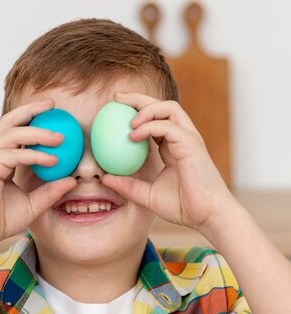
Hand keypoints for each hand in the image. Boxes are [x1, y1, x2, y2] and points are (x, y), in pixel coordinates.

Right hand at [0, 99, 76, 248]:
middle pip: (10, 121)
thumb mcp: (32, 204)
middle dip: (32, 109)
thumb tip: (72, 180)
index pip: (15, 130)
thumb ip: (50, 191)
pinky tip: (52, 160)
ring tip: (61, 138)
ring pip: (14, 134)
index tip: (53, 113)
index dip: (32, 118)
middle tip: (54, 106)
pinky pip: (14, 154)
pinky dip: (34, 155)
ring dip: (39, 133)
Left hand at [102, 92, 234, 234]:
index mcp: (173, 147)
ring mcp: (189, 139)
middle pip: (162, 107)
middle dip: (138, 99)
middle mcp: (182, 139)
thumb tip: (105, 178)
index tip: (114, 110)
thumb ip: (128, 185)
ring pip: (169, 109)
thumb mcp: (148, 196)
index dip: (137, 112)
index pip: (155, 121)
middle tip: (115, 98)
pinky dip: (149, 126)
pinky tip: (133, 135)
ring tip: (128, 122)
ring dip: (146, 109)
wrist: (207, 215)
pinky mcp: (192, 144)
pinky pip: (168, 126)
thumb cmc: (183, 207)